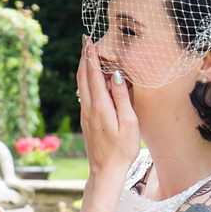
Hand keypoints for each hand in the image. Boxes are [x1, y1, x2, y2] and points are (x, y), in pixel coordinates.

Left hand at [78, 38, 138, 180]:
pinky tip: (90, 78)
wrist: (105, 171)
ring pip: (81, 85)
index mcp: (100, 106)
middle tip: (85, 40)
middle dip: (84, 57)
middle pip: (83, 76)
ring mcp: (85, 114)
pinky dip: (86, 81)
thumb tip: (117, 75)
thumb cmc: (122, 150)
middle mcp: (89, 108)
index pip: (94, 75)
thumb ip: (123, 98)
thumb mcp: (129, 123)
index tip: (89, 40)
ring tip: (87, 54)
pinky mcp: (86, 120)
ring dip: (83, 68)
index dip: (91, 56)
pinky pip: (84, 94)